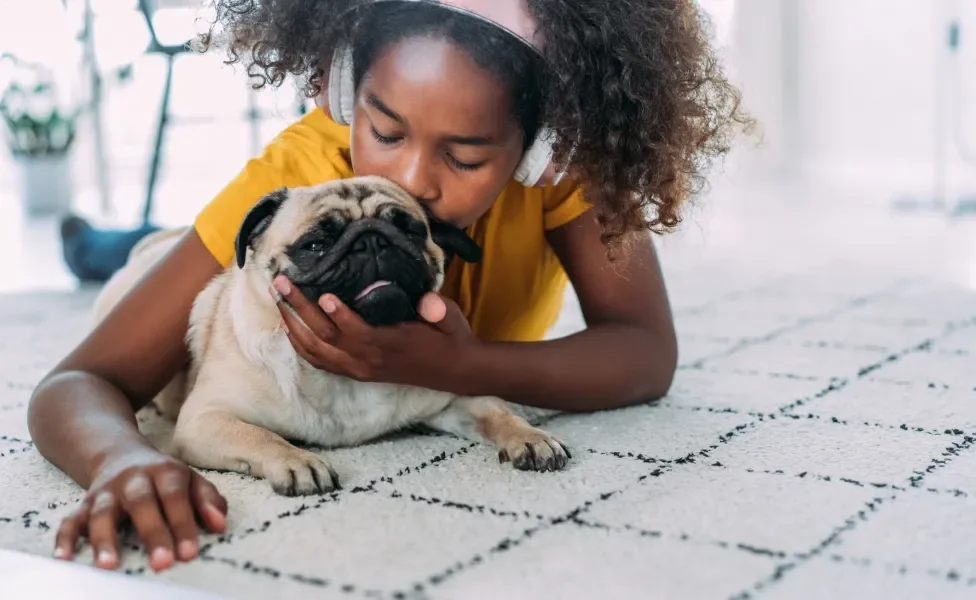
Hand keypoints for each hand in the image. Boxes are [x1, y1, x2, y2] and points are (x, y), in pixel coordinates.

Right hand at [53, 449, 226, 571]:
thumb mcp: (191, 480)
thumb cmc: (165, 478)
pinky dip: (65, 538)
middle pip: (141, 502)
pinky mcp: (84, 503)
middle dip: (151, 532)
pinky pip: (70, 519)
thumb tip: (220, 525)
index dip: (183, 523)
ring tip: (108, 565)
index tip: (189, 553)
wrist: (121, 454)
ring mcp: (106, 491)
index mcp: (165, 471)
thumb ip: (209, 500)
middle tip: (161, 563)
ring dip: (104, 538)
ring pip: (102, 512)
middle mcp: (133, 478)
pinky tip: (65, 558)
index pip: (176, 496)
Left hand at [271, 275, 474, 387]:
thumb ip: (438, 309)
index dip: (340, 315)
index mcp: (391, 344)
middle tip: (282, 283)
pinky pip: (320, 362)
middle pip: (326, 337)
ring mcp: (360, 369)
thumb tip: (428, 299)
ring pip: (317, 351)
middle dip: (300, 309)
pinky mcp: (357, 373)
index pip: (359, 332)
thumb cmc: (448, 337)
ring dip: (293, 326)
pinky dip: (301, 346)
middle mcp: (369, 360)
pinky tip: (289, 327)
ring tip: (279, 298)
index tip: (324, 294)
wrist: (454, 370)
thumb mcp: (450, 318)